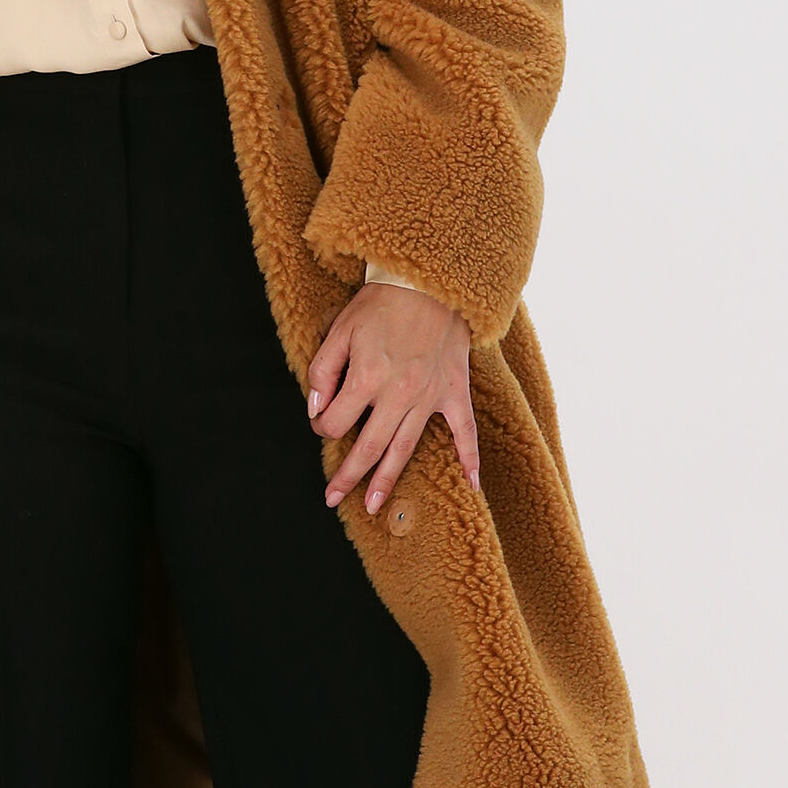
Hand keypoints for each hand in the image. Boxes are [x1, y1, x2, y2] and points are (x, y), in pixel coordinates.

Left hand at [306, 284, 478, 516]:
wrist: (429, 280)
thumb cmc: (381, 303)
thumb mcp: (339, 329)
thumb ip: (322, 371)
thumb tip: (316, 410)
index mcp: (367, 378)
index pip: (336, 422)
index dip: (322, 427)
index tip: (322, 424)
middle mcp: (398, 394)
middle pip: (368, 447)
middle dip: (347, 476)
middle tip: (333, 499)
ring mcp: (429, 396)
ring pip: (405, 448)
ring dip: (388, 479)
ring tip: (375, 507)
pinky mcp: (454, 391)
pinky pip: (465, 431)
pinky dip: (470, 458)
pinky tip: (471, 486)